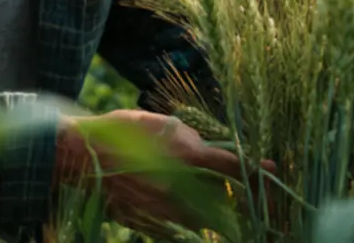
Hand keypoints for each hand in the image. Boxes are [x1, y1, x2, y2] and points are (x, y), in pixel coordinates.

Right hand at [54, 109, 273, 234]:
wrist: (80, 157)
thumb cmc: (121, 131)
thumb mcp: (161, 124)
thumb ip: (191, 141)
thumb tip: (210, 152)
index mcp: (186, 156)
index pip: (232, 167)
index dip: (256, 170)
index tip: (273, 171)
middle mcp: (179, 187)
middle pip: (223, 199)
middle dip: (238, 198)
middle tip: (249, 195)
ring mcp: (163, 210)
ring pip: (202, 217)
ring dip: (211, 210)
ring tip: (208, 199)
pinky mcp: (147, 225)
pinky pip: (177, 229)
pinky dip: (185, 221)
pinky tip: (180, 209)